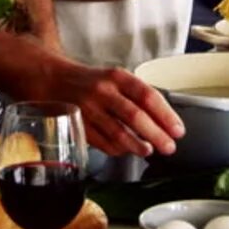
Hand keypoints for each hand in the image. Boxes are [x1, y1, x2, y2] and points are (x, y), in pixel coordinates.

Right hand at [35, 61, 184, 157]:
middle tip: (169, 147)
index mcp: (117, 76)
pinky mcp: (77, 125)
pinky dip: (116, 149)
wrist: (50, 78)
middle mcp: (103, 90)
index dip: (165, 115)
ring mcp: (88, 108)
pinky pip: (101, 141)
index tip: (178, 129)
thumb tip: (162, 122)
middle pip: (134, 116)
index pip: (147, 95)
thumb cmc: (89, 81)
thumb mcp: (113, 79)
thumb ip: (135, 96)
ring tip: (149, 151)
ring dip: (137, 145)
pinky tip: (125, 151)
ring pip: (117, 132)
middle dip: (155, 134)